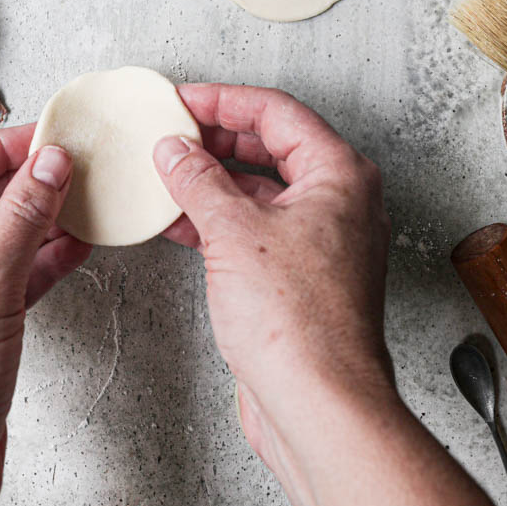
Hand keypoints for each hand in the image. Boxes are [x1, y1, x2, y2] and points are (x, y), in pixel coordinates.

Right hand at [155, 85, 506, 505]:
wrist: (319, 405)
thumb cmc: (299, 323)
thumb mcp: (234, 232)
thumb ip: (199, 181)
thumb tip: (176, 150)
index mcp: (340, 175)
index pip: (276, 112)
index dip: (224, 101)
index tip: (183, 100)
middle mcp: (340, 202)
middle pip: (272, 146)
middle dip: (217, 139)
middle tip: (171, 133)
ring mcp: (324, 240)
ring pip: (262, 190)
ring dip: (214, 181)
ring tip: (166, 173)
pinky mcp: (304, 276)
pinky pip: (258, 228)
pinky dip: (220, 219)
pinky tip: (179, 220)